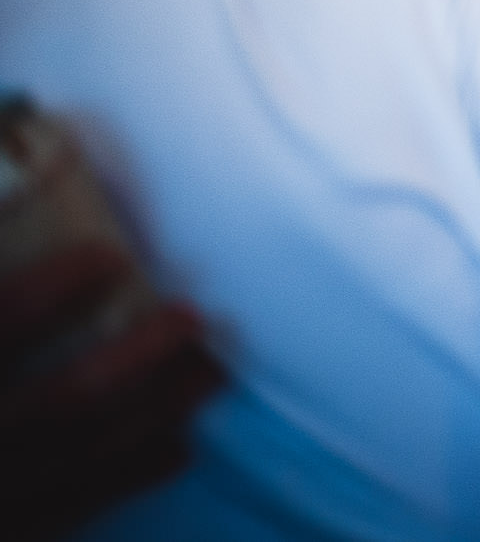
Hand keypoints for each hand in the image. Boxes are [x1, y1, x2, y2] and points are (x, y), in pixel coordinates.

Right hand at [0, 244, 224, 541]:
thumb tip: (12, 218)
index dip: (44, 297)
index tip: (106, 257)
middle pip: (56, 402)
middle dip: (134, 358)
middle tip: (190, 315)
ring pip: (78, 458)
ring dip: (154, 411)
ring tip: (209, 370)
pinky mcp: (7, 537)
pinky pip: (70, 514)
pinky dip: (129, 477)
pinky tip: (178, 445)